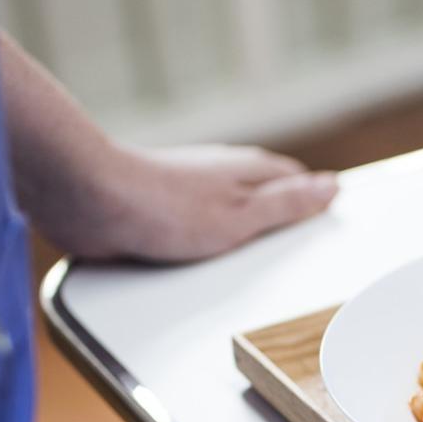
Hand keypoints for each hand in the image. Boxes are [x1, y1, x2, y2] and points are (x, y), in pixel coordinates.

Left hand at [0, 28, 336, 262]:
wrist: (90, 200)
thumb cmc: (163, 209)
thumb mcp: (243, 216)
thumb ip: (287, 204)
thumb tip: (331, 187)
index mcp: (246, 171)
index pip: (295, 180)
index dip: (314, 196)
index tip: (332, 212)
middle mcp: (219, 174)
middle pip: (264, 189)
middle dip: (283, 206)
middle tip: (306, 226)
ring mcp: (188, 189)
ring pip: (230, 203)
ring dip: (245, 220)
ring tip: (262, 244)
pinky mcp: (158, 207)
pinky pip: (198, 221)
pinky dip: (211, 234)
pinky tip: (208, 250)